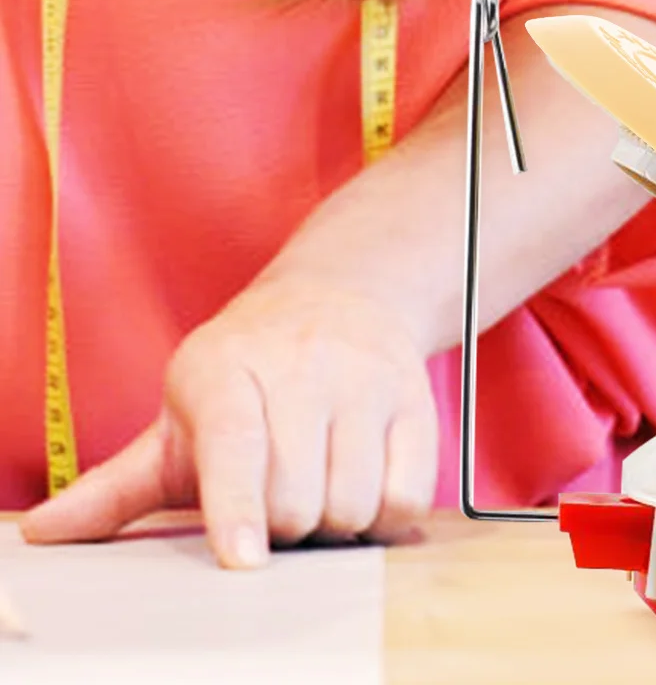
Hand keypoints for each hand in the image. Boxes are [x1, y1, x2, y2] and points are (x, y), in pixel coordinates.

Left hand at [21, 273, 437, 568]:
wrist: (341, 293)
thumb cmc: (248, 371)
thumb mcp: (179, 415)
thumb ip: (117, 485)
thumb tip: (44, 532)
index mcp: (224, 365)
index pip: (236, 443)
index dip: (239, 505)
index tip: (244, 558)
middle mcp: (301, 362)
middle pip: (297, 493)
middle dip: (284, 525)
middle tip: (277, 506)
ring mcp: (365, 375)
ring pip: (353, 499)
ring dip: (334, 523)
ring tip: (318, 493)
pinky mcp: (415, 395)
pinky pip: (408, 492)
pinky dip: (384, 515)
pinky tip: (363, 489)